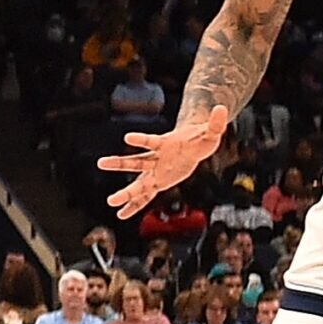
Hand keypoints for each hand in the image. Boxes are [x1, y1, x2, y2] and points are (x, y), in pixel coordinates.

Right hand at [101, 105, 227, 219]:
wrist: (192, 147)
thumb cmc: (200, 138)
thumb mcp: (211, 132)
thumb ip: (215, 123)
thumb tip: (222, 108)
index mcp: (165, 145)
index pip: (151, 141)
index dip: (141, 139)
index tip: (127, 138)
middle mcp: (155, 159)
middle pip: (135, 162)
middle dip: (119, 164)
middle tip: (101, 162)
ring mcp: (155, 172)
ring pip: (137, 183)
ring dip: (125, 193)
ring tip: (110, 202)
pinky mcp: (158, 182)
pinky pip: (145, 196)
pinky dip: (134, 205)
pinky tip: (122, 214)